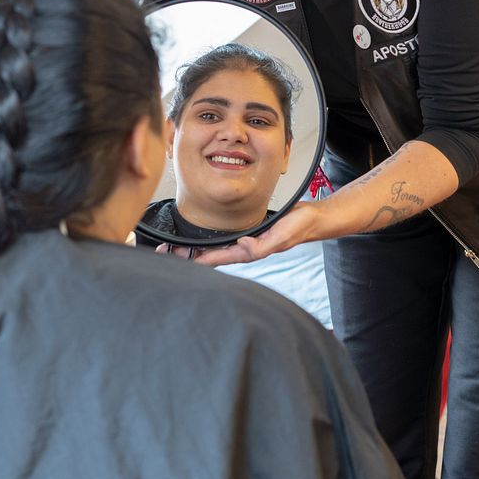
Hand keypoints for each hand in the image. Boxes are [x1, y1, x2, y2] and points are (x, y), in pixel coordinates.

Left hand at [185, 201, 324, 266]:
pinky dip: (210, 241)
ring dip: (196, 250)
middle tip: (166, 252)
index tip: (176, 257)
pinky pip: (225, 240)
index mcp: (250, 252)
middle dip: (189, 256)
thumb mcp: (282, 235)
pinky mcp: (250, 233)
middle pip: (211, 256)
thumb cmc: (299, 227)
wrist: (313, 219)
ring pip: (216, 249)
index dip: (196, 259)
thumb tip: (241, 246)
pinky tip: (201, 240)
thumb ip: (263, 245)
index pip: (217, 258)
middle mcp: (245, 249)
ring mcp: (247, 242)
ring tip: (175, 248)